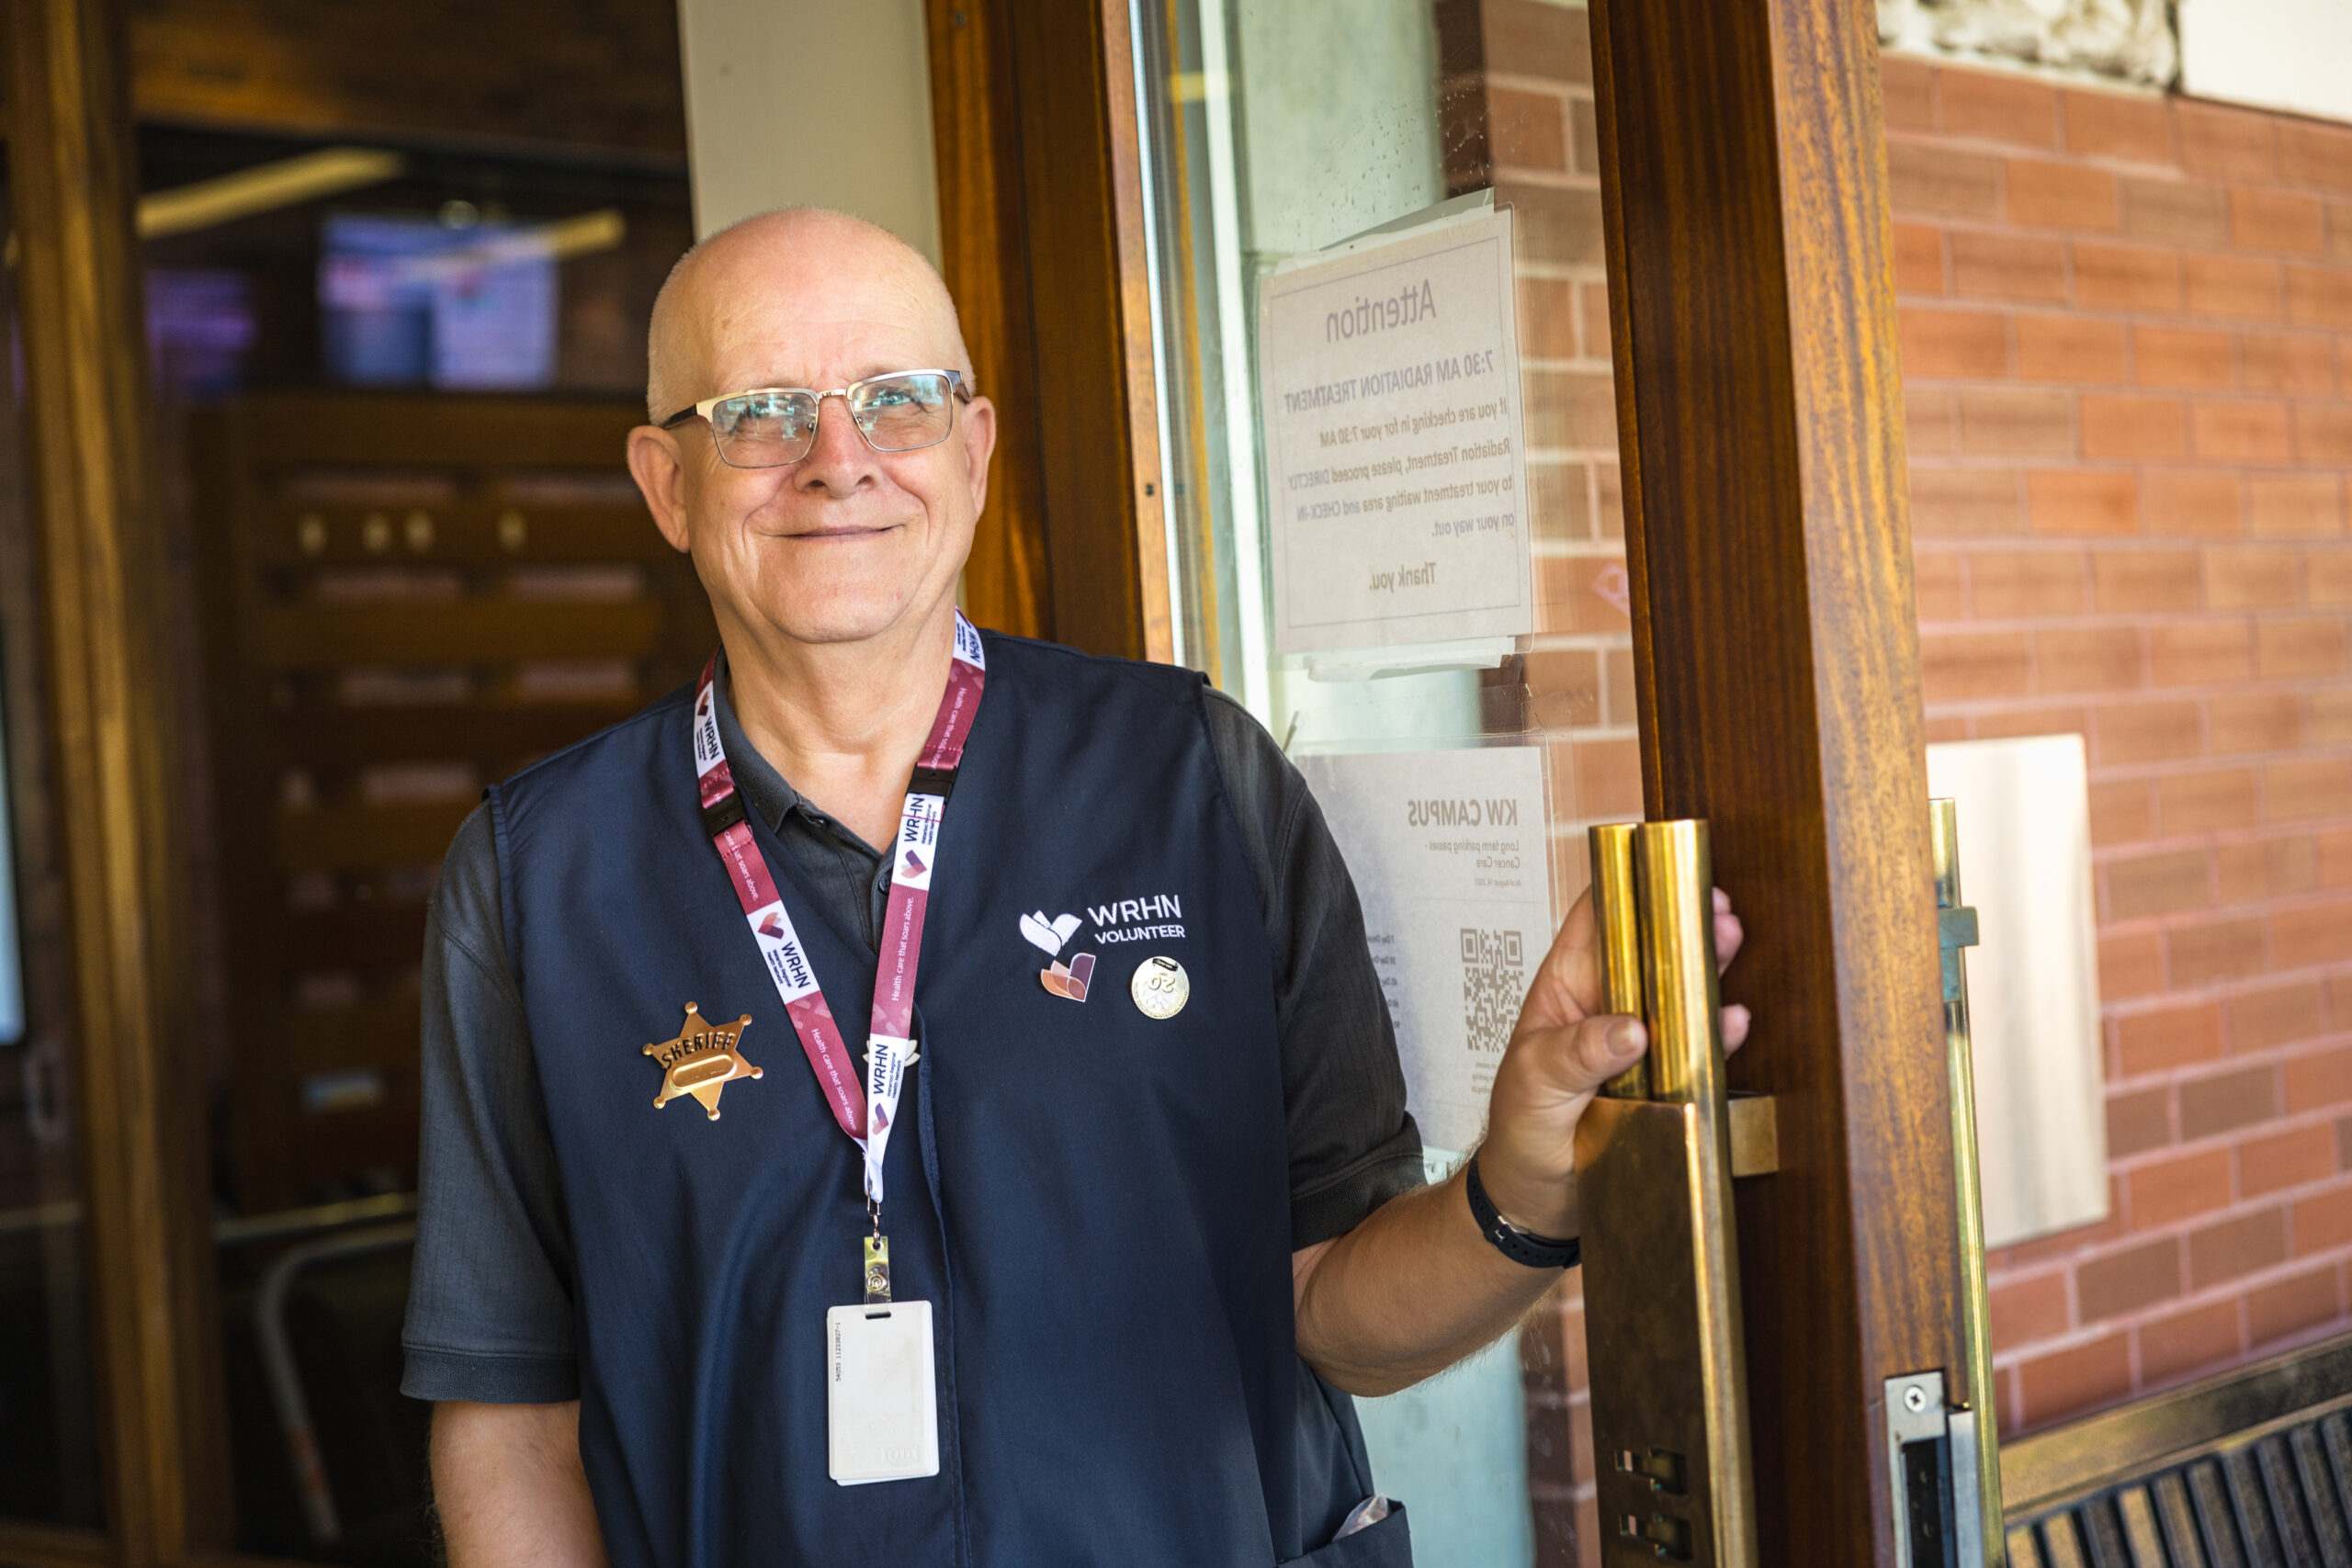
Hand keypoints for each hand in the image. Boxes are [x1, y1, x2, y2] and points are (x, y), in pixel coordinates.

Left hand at [1476, 887, 1749, 1235]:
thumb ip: (1575, 1054)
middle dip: (1684, 922)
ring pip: (1681, 991)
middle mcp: (1608, 1005)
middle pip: (1652, 948)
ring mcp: (1641, 1041)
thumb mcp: (1533, 1084)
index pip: (1597, 918)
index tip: (1661, 867)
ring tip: (1729, 939)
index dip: (1628, 886)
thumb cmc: (1519, 1133)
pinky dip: (1718, 1033)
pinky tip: (1731, 1020)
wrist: (1536, 1202)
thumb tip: (1629, 1028)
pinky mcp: (1667, 1079)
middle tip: (1715, 906)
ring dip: (1708, 967)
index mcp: (1567, 988)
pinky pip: (1698, 1048)